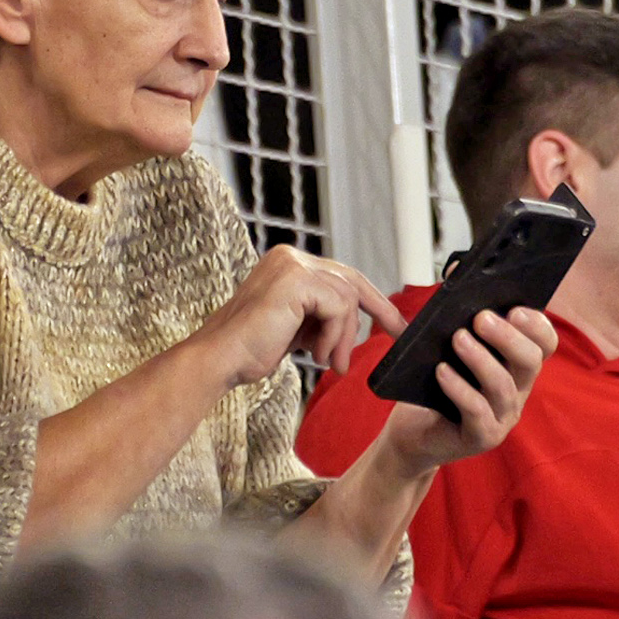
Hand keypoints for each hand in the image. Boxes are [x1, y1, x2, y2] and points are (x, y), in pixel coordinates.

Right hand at [194, 246, 405, 388]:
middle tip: (397, 333)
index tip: (393, 322)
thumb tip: (353, 321)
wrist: (222, 358)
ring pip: (347, 297)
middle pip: (351, 279)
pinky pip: (338, 307)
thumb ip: (320, 315)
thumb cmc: (250, 348)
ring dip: (344, 336)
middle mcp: (289, 257)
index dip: (371, 299)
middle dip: (378, 309)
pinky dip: (334, 336)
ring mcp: (292, 265)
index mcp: (287, 263)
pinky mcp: (296, 281)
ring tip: (329, 362)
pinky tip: (317, 354)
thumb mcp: (296, 326)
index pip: (341, 275)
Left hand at [376, 306, 555, 476]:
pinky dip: (459, 389)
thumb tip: (449, 276)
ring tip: (457, 339)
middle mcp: (516, 390)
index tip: (514, 307)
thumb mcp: (434, 347)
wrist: (412, 432)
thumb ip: (438, 316)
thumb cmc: (431, 385)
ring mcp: (502, 416)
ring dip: (480, 359)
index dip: (536, 324)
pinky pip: (477, 412)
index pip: (543, 343)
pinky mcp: (482, 437)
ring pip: (503, 386)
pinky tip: (441, 371)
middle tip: (481, 318)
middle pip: (530, 361)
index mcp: (514, 365)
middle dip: (508, 337)